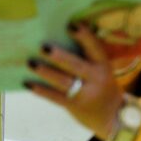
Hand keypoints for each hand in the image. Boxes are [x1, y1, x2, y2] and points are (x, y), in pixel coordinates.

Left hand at [24, 23, 124, 139]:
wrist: (112, 116)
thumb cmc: (101, 84)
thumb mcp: (101, 69)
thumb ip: (86, 56)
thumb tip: (59, 35)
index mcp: (103, 65)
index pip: (94, 48)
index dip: (84, 36)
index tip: (70, 25)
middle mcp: (96, 78)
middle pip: (76, 66)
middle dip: (59, 56)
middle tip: (43, 46)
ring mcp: (85, 94)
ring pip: (63, 82)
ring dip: (45, 72)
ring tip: (30, 63)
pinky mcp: (74, 106)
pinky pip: (55, 97)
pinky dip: (41, 90)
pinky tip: (28, 83)